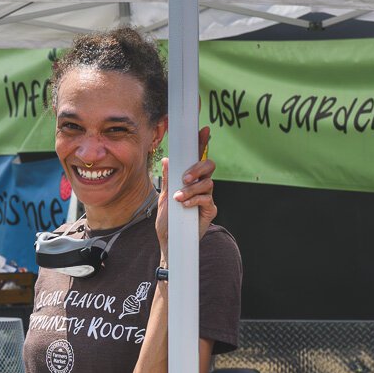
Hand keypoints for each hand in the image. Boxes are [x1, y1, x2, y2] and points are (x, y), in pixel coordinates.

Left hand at [156, 124, 216, 255]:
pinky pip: (207, 199)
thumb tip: (167, 160)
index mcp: (190, 180)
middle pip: (209, 167)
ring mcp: (207, 198)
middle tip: (185, 178)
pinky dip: (195, 199)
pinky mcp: (210, 210)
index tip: (203, 130)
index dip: (202, 144)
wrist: (169, 241)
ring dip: (192, 188)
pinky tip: (184, 205)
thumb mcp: (163, 197)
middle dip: (198, 168)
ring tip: (178, 198)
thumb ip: (168, 179)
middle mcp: (201, 186)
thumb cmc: (168, 220)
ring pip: (208, 183)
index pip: (197, 159)